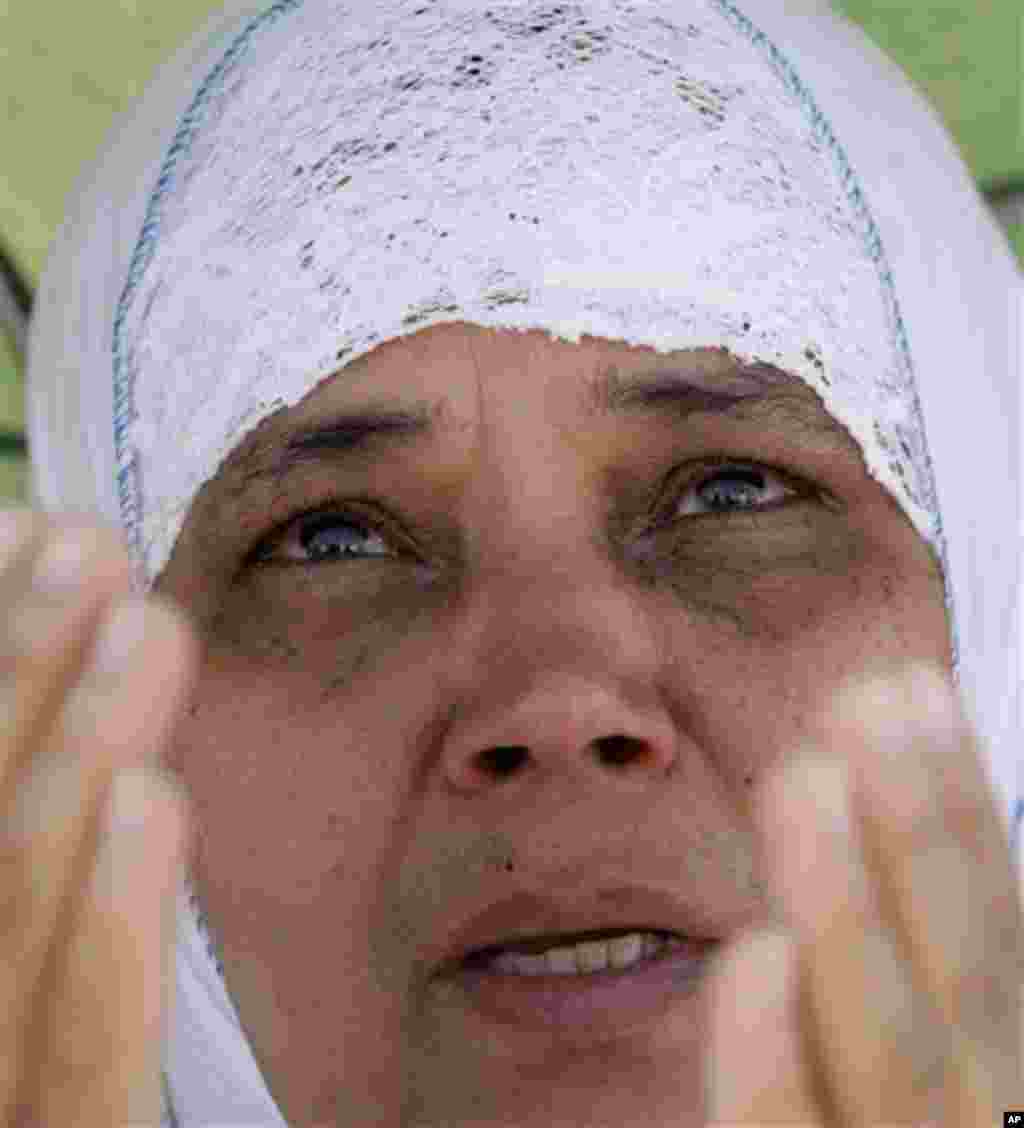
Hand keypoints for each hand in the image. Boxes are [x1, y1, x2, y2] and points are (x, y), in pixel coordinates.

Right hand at [0, 509, 197, 1125]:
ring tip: (135, 616)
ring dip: (57, 752)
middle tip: (79, 540)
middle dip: (7, 683)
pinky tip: (147, 794)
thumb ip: (46, 890)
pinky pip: (81, 1077)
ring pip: (2, 934)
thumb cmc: (54, 1066)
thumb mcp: (37, 975)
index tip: (30, 545)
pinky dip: (100, 929)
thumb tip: (96, 752)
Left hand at [704, 663, 1022, 1125]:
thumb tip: (906, 808)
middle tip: (866, 695)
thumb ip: (942, 975)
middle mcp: (982, 1116)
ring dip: (850, 902)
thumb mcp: (957, 1055)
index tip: (912, 688)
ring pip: (890, 1047)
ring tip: (804, 777)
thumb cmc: (912, 1115)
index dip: (960, 807)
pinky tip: (753, 951)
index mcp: (1009, 1068)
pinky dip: (774, 1056)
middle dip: (924, 824)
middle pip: (965, 971)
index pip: (997, 930)